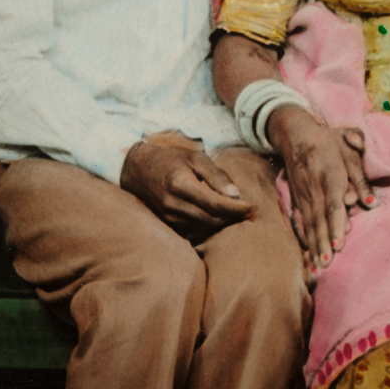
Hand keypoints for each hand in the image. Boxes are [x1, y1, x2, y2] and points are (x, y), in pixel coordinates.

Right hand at [120, 136, 253, 238]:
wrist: (137, 169)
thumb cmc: (171, 159)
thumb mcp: (195, 158)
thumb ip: (216, 175)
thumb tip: (236, 195)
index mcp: (181, 185)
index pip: (216, 204)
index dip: (236, 208)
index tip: (253, 207)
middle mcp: (173, 204)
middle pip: (212, 219)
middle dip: (233, 217)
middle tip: (250, 213)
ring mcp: (169, 217)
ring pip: (205, 227)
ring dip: (223, 223)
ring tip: (238, 215)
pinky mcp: (168, 223)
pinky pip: (194, 230)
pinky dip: (209, 226)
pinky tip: (220, 219)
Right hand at [268, 106, 373, 270]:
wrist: (296, 134)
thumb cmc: (329, 142)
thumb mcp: (349, 149)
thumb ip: (361, 176)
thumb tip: (371, 202)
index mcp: (330, 176)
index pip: (333, 205)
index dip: (336, 225)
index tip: (338, 244)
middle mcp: (314, 189)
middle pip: (319, 220)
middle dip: (322, 244)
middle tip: (327, 265)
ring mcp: (303, 196)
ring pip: (308, 225)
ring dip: (313, 246)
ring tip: (318, 266)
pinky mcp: (296, 199)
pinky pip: (298, 222)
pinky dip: (302, 239)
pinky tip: (307, 254)